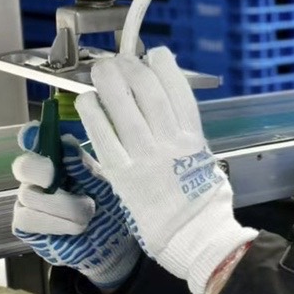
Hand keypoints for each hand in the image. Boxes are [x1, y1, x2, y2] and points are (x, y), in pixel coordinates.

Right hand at [11, 122, 140, 290]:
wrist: (117, 246)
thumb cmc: (112, 209)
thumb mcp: (105, 185)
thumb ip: (84, 166)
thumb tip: (65, 142)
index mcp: (59, 161)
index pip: (35, 140)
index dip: (32, 136)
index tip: (35, 134)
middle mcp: (39, 178)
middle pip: (24, 166)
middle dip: (44, 172)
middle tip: (62, 181)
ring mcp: (29, 202)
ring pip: (29, 195)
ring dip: (64, 207)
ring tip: (88, 215)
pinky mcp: (26, 227)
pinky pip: (26, 218)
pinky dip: (54, 223)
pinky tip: (74, 228)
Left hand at [75, 48, 256, 293]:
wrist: (194, 239)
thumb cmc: (203, 204)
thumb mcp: (205, 160)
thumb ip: (188, 135)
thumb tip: (170, 110)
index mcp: (193, 139)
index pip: (178, 92)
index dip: (165, 66)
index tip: (154, 54)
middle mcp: (170, 144)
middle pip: (148, 92)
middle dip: (132, 68)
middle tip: (119, 61)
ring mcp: (146, 159)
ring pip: (125, 108)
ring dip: (110, 83)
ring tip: (102, 71)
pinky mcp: (123, 176)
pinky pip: (103, 137)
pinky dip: (94, 114)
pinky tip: (88, 101)